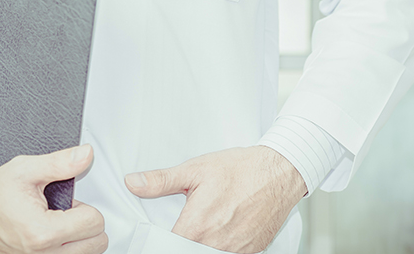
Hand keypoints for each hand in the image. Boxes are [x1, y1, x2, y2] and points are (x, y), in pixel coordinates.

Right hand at [0, 145, 107, 253]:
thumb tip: (86, 154)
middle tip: (65, 213)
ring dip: (80, 239)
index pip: (94, 222)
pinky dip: (68, 249)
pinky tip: (54, 237)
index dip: (85, 206)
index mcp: (42, 232)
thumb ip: (60, 163)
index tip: (68, 202)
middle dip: (87, 224)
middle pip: (97, 243)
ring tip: (58, 224)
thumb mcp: (25, 170)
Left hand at [124, 146, 306, 253]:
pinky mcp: (252, 251)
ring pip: (209, 253)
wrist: (280, 171)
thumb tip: (133, 183)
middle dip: (185, 241)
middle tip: (194, 223)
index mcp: (197, 226)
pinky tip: (227, 229)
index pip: (167, 248)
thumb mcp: (196, 169)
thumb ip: (161, 181)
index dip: (161, 242)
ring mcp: (236, 250)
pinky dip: (225, 245)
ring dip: (205, 243)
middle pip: (188, 252)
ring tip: (213, 222)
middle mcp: (216, 244)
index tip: (165, 235)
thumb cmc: (242, 168)